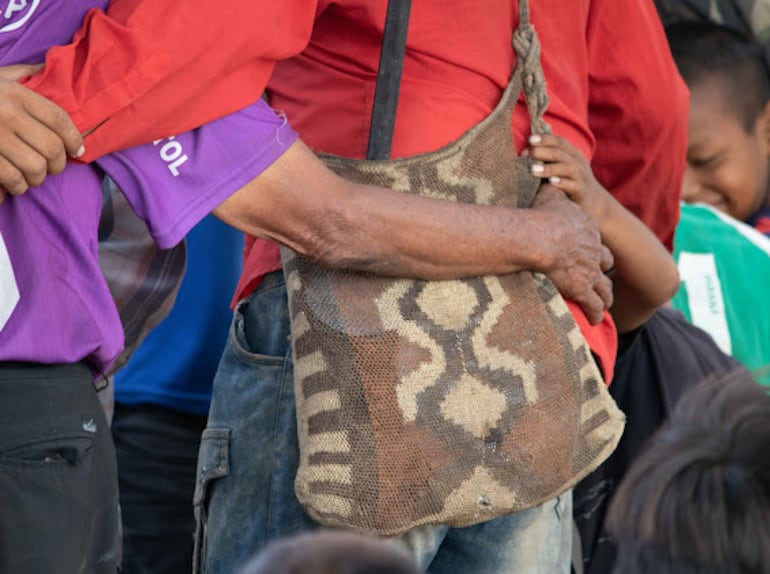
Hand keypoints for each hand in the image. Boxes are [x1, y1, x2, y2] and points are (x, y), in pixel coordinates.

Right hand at [0, 64, 83, 202]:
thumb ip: (22, 73)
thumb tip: (47, 69)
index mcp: (15, 93)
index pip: (59, 120)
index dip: (75, 139)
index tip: (78, 150)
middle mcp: (6, 114)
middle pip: (52, 149)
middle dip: (58, 164)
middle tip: (54, 167)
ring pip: (35, 168)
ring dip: (38, 178)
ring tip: (33, 176)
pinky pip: (11, 180)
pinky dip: (18, 187)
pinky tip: (15, 185)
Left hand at [526, 134, 606, 219]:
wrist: (594, 201)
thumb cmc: (570, 181)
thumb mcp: (562, 166)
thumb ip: (549, 157)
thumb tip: (525, 149)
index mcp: (572, 153)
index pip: (559, 141)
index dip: (545, 139)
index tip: (529, 139)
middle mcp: (578, 162)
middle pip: (560, 153)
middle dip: (541, 151)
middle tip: (524, 154)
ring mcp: (580, 176)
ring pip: (566, 168)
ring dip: (549, 168)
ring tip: (532, 170)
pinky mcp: (581, 191)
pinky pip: (572, 185)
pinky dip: (562, 182)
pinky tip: (550, 182)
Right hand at [531, 185, 613, 324]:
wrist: (540, 237)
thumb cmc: (540, 215)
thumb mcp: (548, 194)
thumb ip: (549, 188)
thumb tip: (541, 172)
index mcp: (586, 228)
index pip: (594, 240)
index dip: (592, 247)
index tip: (587, 253)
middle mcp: (593, 250)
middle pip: (604, 263)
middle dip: (603, 271)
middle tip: (600, 279)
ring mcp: (590, 271)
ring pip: (605, 288)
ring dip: (605, 297)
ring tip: (603, 306)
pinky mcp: (583, 289)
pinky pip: (594, 306)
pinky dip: (595, 314)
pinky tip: (593, 321)